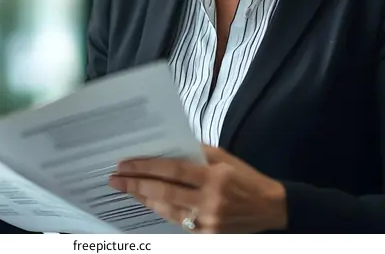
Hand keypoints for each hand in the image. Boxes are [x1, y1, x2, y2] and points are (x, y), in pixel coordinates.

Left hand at [108, 145, 286, 232]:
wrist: (270, 207)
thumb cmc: (244, 176)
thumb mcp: (223, 157)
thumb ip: (195, 152)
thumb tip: (164, 147)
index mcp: (214, 177)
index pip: (172, 170)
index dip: (146, 167)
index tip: (125, 163)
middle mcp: (210, 202)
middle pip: (163, 193)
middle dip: (135, 185)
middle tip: (114, 179)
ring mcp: (208, 223)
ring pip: (167, 211)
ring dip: (143, 199)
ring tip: (125, 189)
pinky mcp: (208, 237)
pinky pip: (177, 223)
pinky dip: (160, 211)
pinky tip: (147, 202)